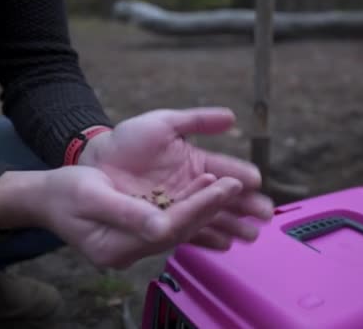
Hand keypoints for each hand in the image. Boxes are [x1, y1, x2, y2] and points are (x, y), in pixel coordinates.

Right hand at [0, 166, 245, 267]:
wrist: (47, 199)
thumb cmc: (65, 193)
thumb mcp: (90, 196)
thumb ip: (126, 213)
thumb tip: (163, 226)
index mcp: (116, 245)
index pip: (168, 227)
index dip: (199, 206)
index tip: (225, 187)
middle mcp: (129, 251)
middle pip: (179, 229)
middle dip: (211, 208)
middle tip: (239, 186)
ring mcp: (133, 245)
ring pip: (179, 227)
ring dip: (206, 209)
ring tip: (232, 189)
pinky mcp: (137, 234)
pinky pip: (171, 224)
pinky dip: (191, 209)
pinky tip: (210, 197)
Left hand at [78, 107, 273, 247]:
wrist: (98, 162)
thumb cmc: (129, 139)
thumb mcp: (163, 123)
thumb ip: (197, 120)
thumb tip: (232, 117)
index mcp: (197, 163)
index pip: (225, 170)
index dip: (240, 175)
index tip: (256, 180)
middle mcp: (193, 187)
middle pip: (225, 198)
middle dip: (245, 206)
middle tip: (264, 215)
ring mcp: (180, 206)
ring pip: (212, 217)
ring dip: (232, 225)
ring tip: (250, 235)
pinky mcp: (166, 222)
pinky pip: (190, 232)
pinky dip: (207, 238)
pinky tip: (223, 244)